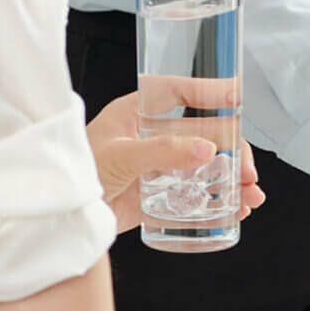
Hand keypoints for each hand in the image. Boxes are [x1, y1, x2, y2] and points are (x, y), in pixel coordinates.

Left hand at [87, 80, 265, 233]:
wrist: (59, 218)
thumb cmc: (74, 174)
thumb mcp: (119, 156)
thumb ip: (163, 152)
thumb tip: (207, 149)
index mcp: (136, 115)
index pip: (178, 93)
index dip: (209, 92)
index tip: (236, 97)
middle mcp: (151, 138)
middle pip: (204, 135)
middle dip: (232, 152)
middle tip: (247, 172)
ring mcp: (158, 168)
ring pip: (206, 168)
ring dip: (232, 180)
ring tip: (250, 196)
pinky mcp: (159, 197)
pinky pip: (195, 197)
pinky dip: (218, 203)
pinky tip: (236, 209)